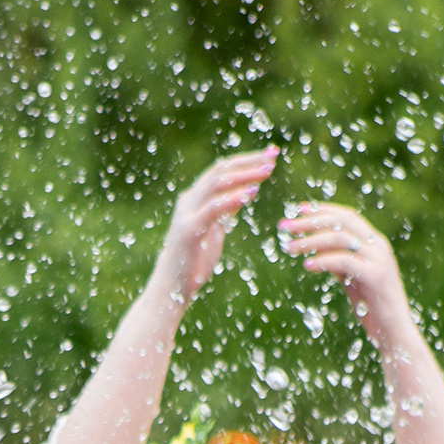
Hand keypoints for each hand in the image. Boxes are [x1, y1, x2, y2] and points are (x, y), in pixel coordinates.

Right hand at [149, 146, 279, 304]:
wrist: (171, 289)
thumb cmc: (193, 261)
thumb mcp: (215, 229)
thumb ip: (227, 209)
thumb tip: (247, 190)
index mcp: (194, 199)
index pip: (222, 170)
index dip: (246, 160)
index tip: (271, 154)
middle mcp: (189, 201)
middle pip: (220, 170)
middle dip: (249, 161)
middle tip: (273, 155)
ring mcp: (187, 214)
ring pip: (217, 183)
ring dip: (245, 174)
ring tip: (267, 169)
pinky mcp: (189, 230)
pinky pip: (213, 208)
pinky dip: (233, 198)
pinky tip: (251, 193)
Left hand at [278, 203, 416, 349]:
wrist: (394, 331)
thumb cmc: (372, 306)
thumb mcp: (351, 278)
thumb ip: (338, 262)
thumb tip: (314, 250)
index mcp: (374, 242)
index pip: (346, 216)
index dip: (322, 210)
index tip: (298, 209)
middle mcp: (378, 246)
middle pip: (341, 222)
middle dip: (310, 221)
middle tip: (284, 226)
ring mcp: (379, 259)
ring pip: (340, 239)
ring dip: (311, 241)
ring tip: (289, 247)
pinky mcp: (376, 276)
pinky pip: (345, 261)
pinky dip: (323, 261)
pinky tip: (307, 265)